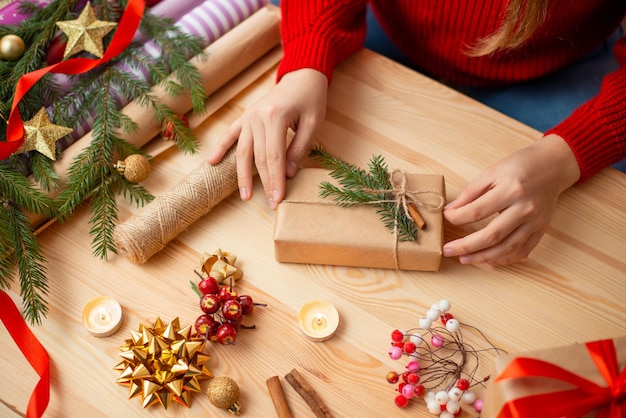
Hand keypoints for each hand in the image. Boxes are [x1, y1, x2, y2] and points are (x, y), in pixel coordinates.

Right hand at [207, 69, 327, 208]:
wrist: (301, 75)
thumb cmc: (310, 99)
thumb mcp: (313, 123)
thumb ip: (300, 148)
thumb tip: (288, 174)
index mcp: (275, 117)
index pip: (274, 157)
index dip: (276, 180)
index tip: (278, 199)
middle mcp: (257, 117)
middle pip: (258, 158)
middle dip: (264, 183)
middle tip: (270, 204)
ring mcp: (248, 117)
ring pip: (243, 151)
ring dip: (242, 176)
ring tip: (245, 196)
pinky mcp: (245, 117)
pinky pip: (230, 135)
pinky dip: (221, 148)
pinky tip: (212, 162)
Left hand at [442, 134, 580, 264]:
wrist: (553, 166)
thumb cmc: (520, 166)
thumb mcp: (492, 171)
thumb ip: (471, 192)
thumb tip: (451, 210)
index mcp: (511, 190)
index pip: (476, 212)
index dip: (457, 218)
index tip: (445, 218)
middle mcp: (525, 209)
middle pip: (492, 235)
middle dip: (466, 246)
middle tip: (448, 250)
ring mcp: (535, 222)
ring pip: (507, 248)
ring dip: (483, 257)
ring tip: (464, 259)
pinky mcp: (541, 230)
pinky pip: (522, 251)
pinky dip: (504, 259)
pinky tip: (489, 259)